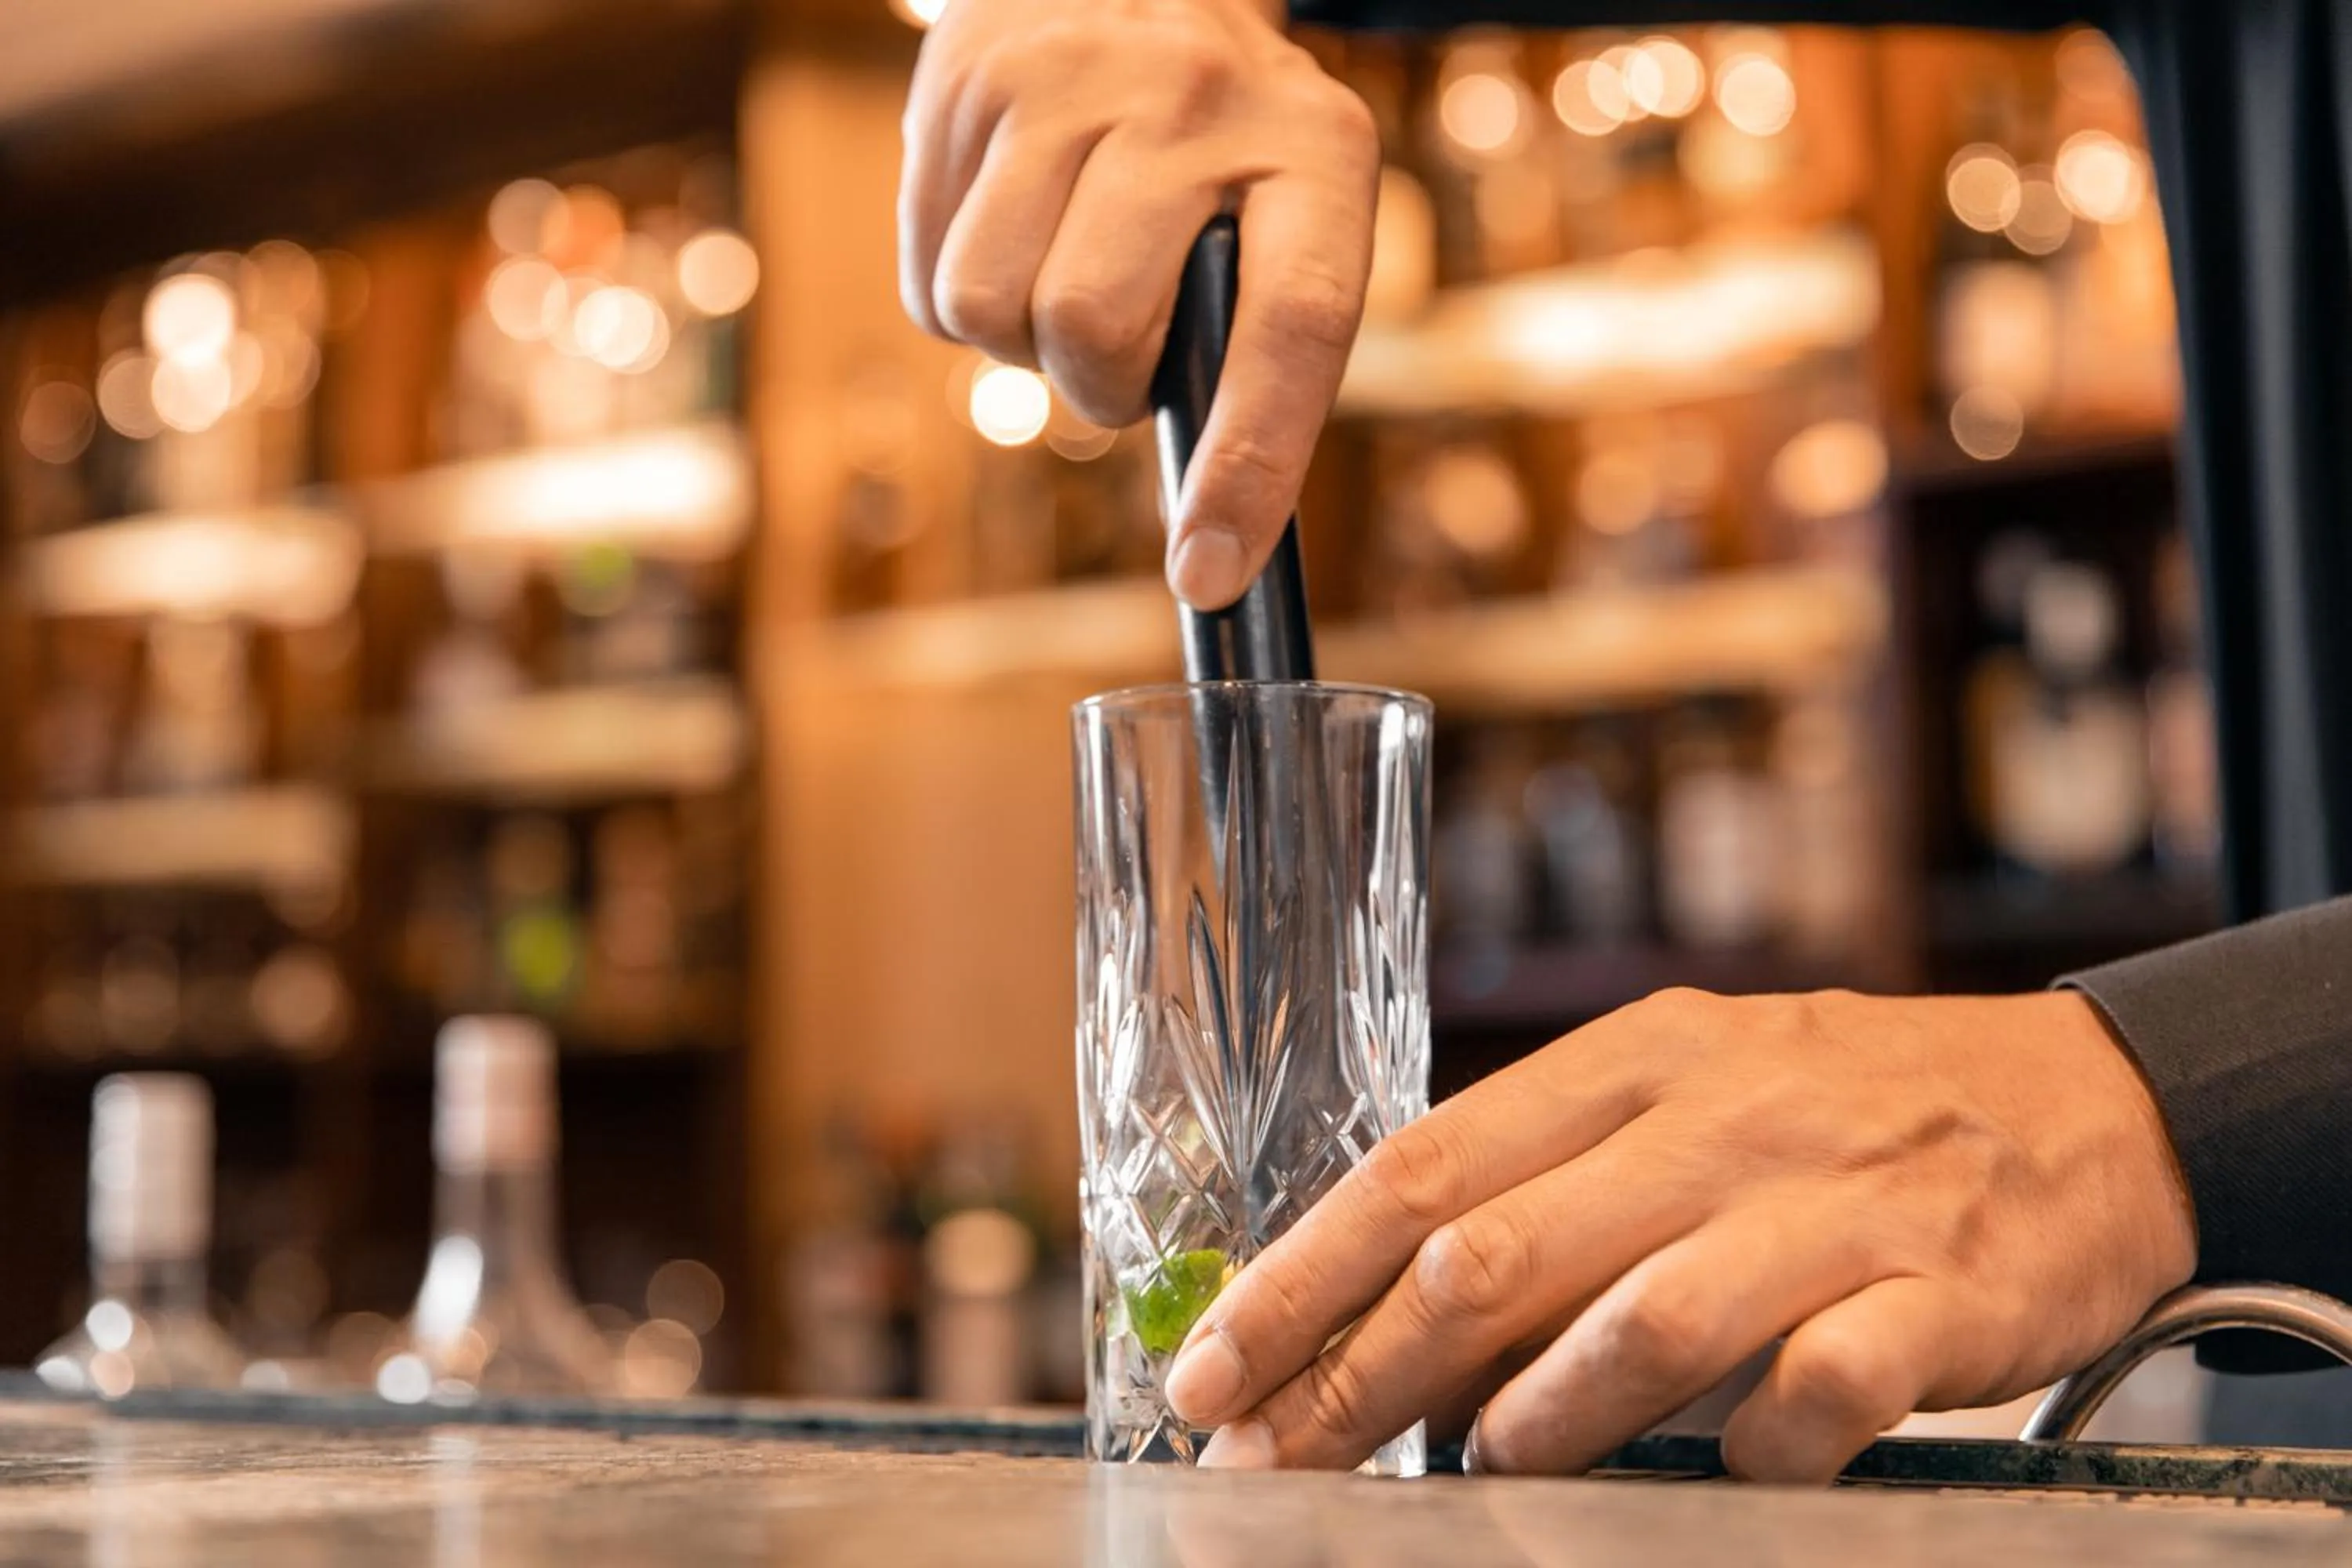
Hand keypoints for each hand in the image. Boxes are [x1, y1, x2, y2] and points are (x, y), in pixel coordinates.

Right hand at [897, 0, 1378, 607]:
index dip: (1248, 468)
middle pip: (1094, 324)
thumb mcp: (1289, 213)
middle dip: (1095, 383)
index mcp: (1316, 153)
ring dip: (1018, 344)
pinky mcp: (967, 81)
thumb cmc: (1223, 148)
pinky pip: (930, 280)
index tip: (1208, 575)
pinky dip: (961, 302)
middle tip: (1118, 350)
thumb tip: (1211, 545)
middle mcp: (1196, 99)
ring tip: (1061, 280)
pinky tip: (1007, 231)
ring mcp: (1071, 79)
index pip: (1291, 331)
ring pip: (992, 307)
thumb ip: (1261, 344)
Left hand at [1163, 988, 2196, 1480]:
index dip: (1301, 1277)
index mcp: (1631, 1057)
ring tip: (1483, 1463)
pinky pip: (1819, 1389)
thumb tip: (1381, 1315)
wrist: (2087, 1101)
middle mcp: (1716, 1115)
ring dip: (1537, 1414)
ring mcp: (1832, 1201)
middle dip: (1360, 1375)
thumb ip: (1550, 1183)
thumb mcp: (1684, 1098)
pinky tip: (1724, 1474)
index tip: (1212, 1370)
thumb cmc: (1841, 1111)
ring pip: (1642, 1319)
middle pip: (1494, 1251)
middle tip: (1279, 1460)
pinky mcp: (1940, 1293)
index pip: (1423, 1162)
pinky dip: (1750, 1451)